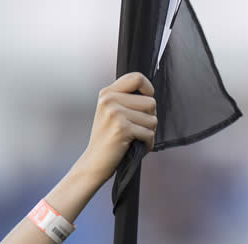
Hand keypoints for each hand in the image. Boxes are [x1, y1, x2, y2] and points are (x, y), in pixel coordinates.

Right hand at [79, 72, 157, 186]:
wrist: (94, 162)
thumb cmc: (108, 140)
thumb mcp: (112, 113)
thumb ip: (127, 101)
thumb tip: (152, 97)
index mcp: (107, 93)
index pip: (137, 77)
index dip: (149, 89)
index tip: (148, 101)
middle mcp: (110, 100)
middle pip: (151, 102)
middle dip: (150, 118)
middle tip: (137, 129)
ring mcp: (115, 113)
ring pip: (153, 119)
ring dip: (149, 133)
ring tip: (135, 139)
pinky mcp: (122, 128)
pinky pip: (149, 134)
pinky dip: (147, 144)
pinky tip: (135, 147)